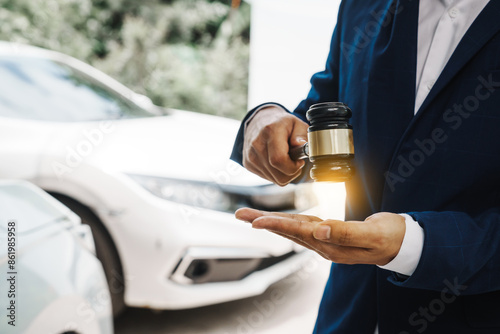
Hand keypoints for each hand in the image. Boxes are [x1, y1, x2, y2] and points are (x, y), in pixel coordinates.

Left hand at [235, 208, 405, 265]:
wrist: (401, 244)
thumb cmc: (389, 237)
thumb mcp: (371, 235)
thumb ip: (345, 233)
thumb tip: (318, 230)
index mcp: (332, 245)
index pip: (298, 233)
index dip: (277, 225)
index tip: (257, 221)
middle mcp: (324, 245)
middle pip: (287, 231)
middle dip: (263, 222)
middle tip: (240, 214)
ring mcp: (325, 241)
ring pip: (292, 229)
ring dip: (270, 222)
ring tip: (251, 216)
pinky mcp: (329, 234)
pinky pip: (302, 228)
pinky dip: (287, 222)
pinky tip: (279, 220)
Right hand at [243, 106, 308, 185]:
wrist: (259, 122)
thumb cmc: (281, 124)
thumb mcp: (296, 123)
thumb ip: (301, 134)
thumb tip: (301, 145)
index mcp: (270, 132)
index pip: (279, 160)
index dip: (293, 166)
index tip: (299, 161)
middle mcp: (257, 145)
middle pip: (279, 174)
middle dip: (292, 172)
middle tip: (295, 161)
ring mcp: (251, 156)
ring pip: (275, 179)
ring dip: (285, 173)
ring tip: (286, 160)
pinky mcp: (248, 164)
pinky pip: (268, 178)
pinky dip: (277, 173)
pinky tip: (277, 162)